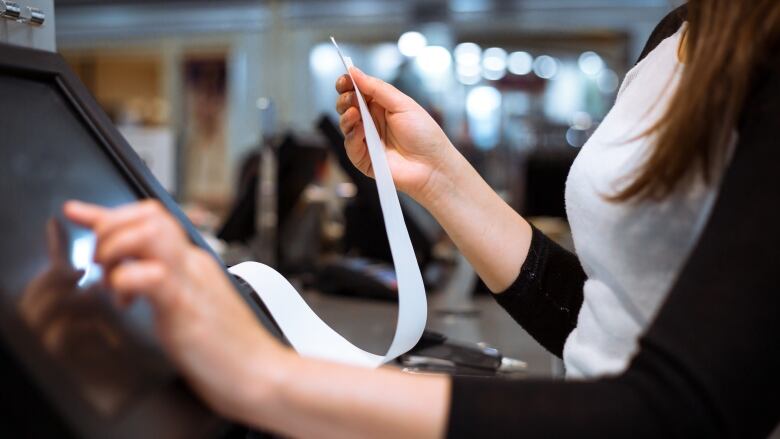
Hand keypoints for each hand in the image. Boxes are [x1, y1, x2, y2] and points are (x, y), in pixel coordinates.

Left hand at [63, 200, 292, 424]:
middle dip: (110, 230)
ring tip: (112, 278)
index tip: (78, 213)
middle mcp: (193, 264)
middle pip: (149, 215)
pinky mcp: (185, 305)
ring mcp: (191, 281)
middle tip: (101, 264)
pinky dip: (126, 282)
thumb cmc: (229, 350)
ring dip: (116, 249)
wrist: (261, 373)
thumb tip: (141, 281)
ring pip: (150, 232)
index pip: (152, 218)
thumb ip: (168, 289)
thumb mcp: (193, 309)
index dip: (109, 213)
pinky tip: (127, 302)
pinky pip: (151, 275)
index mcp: (193, 264)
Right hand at [336, 67, 456, 203]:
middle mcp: (372, 122)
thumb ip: (377, 88)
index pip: (358, 91)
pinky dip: (352, 136)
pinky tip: (360, 130)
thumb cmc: (425, 135)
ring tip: (354, 112)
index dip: (349, 84)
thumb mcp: (402, 104)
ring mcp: (367, 140)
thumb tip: (355, 72)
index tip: (345, 78)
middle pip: (347, 106)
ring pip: (345, 125)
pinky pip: (350, 146)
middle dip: (344, 99)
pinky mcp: (364, 159)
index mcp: (382, 106)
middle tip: (350, 96)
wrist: (433, 166)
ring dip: (346, 116)